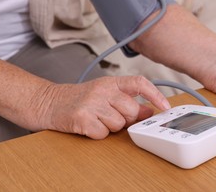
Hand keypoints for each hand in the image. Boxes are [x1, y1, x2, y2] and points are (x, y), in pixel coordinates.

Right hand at [31, 76, 169, 138]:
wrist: (49, 102)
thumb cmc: (80, 99)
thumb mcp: (105, 94)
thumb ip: (128, 100)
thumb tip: (150, 110)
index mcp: (111, 82)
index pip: (140, 83)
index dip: (155, 95)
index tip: (165, 106)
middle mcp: (102, 89)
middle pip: (132, 110)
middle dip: (126, 119)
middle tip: (111, 116)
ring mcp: (91, 103)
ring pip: (118, 124)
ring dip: (110, 127)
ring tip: (97, 119)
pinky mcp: (81, 117)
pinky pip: (103, 133)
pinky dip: (98, 134)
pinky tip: (89, 125)